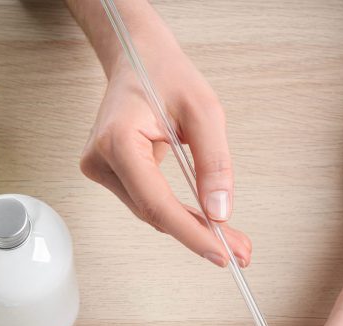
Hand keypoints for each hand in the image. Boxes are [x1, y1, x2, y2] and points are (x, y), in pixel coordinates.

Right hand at [79, 39, 250, 266]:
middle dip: (200, 236)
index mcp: (118, 139)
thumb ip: (214, 162)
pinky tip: (209, 225)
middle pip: (155, 214)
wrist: (136, 55)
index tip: (222, 254)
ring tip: (232, 241)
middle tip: (240, 253)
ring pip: (153, 213)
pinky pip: (150, 203)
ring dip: (193, 229)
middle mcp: (101, 159)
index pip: (156, 202)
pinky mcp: (113, 173)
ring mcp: (102, 168)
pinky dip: (181, 215)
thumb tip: (220, 212)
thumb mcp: (204, 111)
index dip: (191, 233)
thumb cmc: (166, 74)